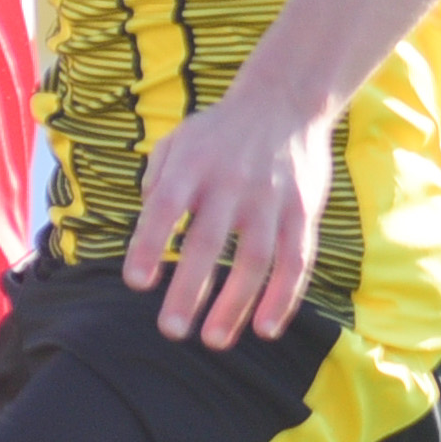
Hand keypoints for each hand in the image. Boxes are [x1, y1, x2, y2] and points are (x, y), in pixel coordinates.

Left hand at [122, 85, 334, 346]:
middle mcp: (231, 182)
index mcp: (192, 165)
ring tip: (214, 340)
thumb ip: (156, 183)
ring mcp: (271, 198)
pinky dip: (282, 298)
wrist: (285, 101)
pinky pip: (296, 261)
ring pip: (255, 260)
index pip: (165, 207)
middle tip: (171, 331)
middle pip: (207, 242)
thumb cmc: (217, 133)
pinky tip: (264, 328)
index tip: (137, 284)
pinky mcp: (304, 211)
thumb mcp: (176, 142)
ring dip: (235, 305)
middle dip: (189, 290)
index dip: (148, 245)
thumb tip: (144, 235)